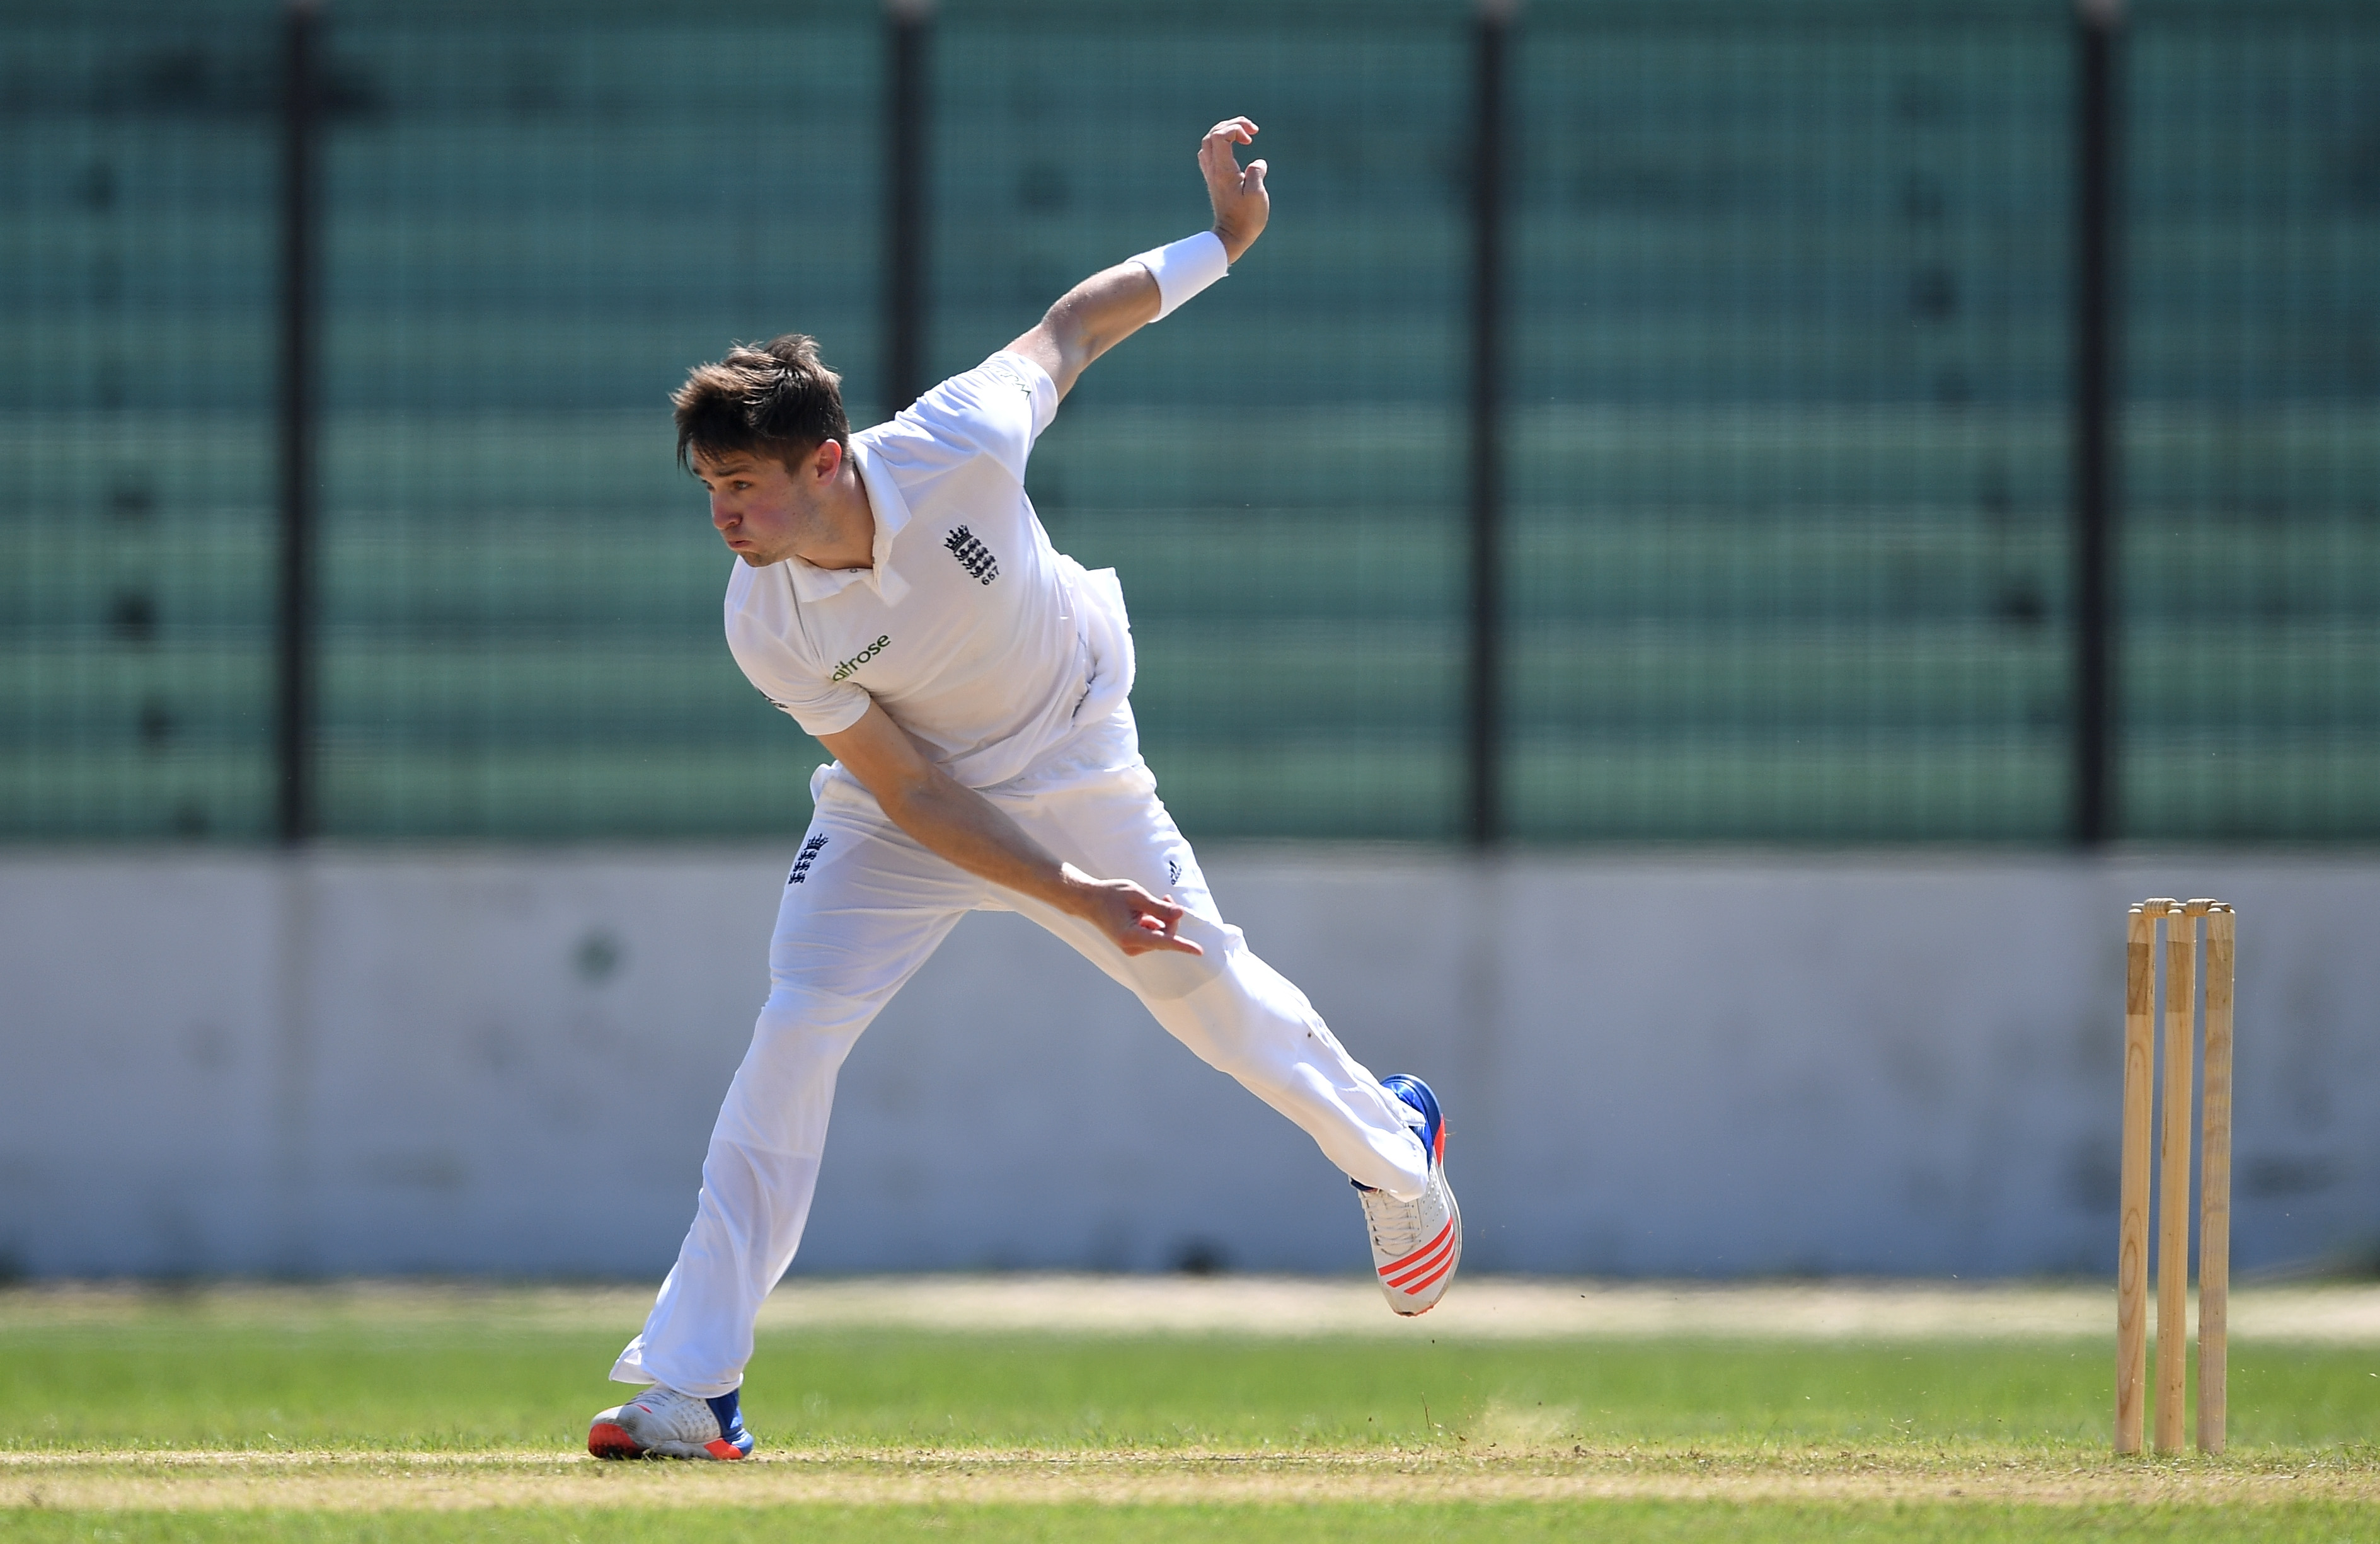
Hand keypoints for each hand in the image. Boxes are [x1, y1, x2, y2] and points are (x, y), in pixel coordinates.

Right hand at [1063, 866, 1204, 957]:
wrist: (1089, 901)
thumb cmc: (1110, 895)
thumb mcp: (1136, 895)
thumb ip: (1159, 907)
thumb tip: (1180, 914)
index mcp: (1131, 936)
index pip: (1163, 942)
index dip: (1183, 946)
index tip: (1199, 952)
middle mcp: (1131, 946)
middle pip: (1165, 936)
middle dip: (1170, 918)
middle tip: (1166, 896)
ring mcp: (1132, 947)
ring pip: (1161, 936)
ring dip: (1161, 919)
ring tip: (1148, 903)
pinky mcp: (1132, 945)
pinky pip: (1153, 935)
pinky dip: (1154, 923)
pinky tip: (1143, 912)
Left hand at [1200, 117, 1268, 262]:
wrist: (1231, 237)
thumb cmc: (1247, 220)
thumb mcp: (1257, 196)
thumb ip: (1256, 173)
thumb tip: (1257, 162)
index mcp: (1223, 171)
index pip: (1220, 136)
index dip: (1235, 128)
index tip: (1252, 137)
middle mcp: (1213, 170)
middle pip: (1212, 134)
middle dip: (1232, 125)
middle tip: (1251, 132)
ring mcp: (1211, 174)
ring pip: (1209, 142)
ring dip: (1226, 132)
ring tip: (1244, 136)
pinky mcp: (1213, 179)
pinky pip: (1209, 152)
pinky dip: (1221, 144)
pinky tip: (1234, 150)